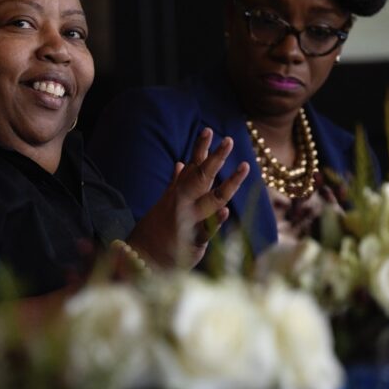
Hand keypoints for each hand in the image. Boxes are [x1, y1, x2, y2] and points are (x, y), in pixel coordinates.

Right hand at [127, 128, 248, 268]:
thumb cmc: (156, 230)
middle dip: (216, 158)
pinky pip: (206, 230)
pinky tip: (225, 212)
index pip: (193, 166)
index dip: (201, 148)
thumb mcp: (165, 202)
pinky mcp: (192, 241)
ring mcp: (188, 220)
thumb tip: (180, 163)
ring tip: (245, 166)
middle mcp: (183, 202)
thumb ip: (175, 183)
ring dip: (229, 182)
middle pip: (202, 176)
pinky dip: (216, 221)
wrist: (142, 258)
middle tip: (228, 140)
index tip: (210, 130)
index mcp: (179, 193)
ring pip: (211, 199)